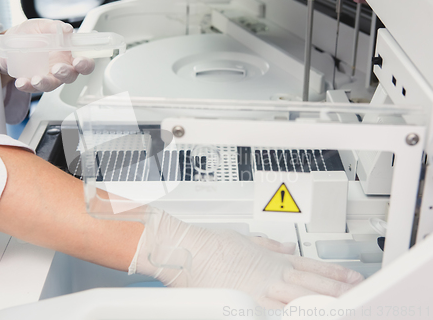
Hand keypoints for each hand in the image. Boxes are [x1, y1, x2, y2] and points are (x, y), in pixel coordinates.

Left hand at [0, 19, 94, 92]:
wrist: (8, 45)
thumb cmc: (29, 35)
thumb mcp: (40, 26)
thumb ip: (53, 26)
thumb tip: (66, 29)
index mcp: (69, 54)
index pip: (85, 62)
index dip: (85, 64)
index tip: (78, 61)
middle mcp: (62, 68)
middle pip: (71, 76)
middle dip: (66, 74)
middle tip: (57, 69)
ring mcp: (48, 77)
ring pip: (52, 85)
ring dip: (46, 83)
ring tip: (36, 79)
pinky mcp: (34, 83)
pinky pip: (32, 88)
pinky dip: (27, 86)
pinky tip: (21, 82)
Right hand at [130, 208, 363, 309]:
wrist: (191, 251)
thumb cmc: (212, 244)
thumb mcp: (244, 239)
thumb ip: (267, 244)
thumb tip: (282, 246)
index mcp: (272, 258)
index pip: (311, 266)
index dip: (333, 272)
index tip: (350, 277)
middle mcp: (273, 272)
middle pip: (313, 281)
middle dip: (339, 288)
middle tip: (359, 291)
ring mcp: (264, 287)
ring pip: (304, 295)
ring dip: (327, 300)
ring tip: (347, 304)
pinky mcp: (251, 300)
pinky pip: (281, 309)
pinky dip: (298, 312)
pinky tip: (310, 314)